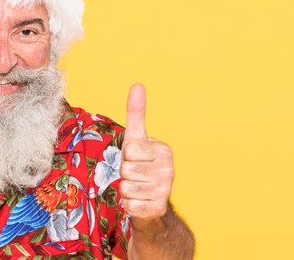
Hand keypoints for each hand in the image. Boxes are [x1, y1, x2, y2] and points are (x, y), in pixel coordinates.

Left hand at [119, 83, 173, 222]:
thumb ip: (136, 112)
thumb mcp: (136, 138)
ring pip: (126, 187)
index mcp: (164, 150)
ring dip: (126, 189)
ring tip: (137, 187)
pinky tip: (139, 201)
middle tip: (135, 175)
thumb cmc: (140, 164)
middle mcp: (169, 170)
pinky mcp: (157, 209)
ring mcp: (165, 191)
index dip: (126, 156)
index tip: (135, 158)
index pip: (130, 150)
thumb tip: (137, 85)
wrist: (151, 199)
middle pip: (126, 169)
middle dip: (125, 173)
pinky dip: (129, 204)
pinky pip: (129, 205)